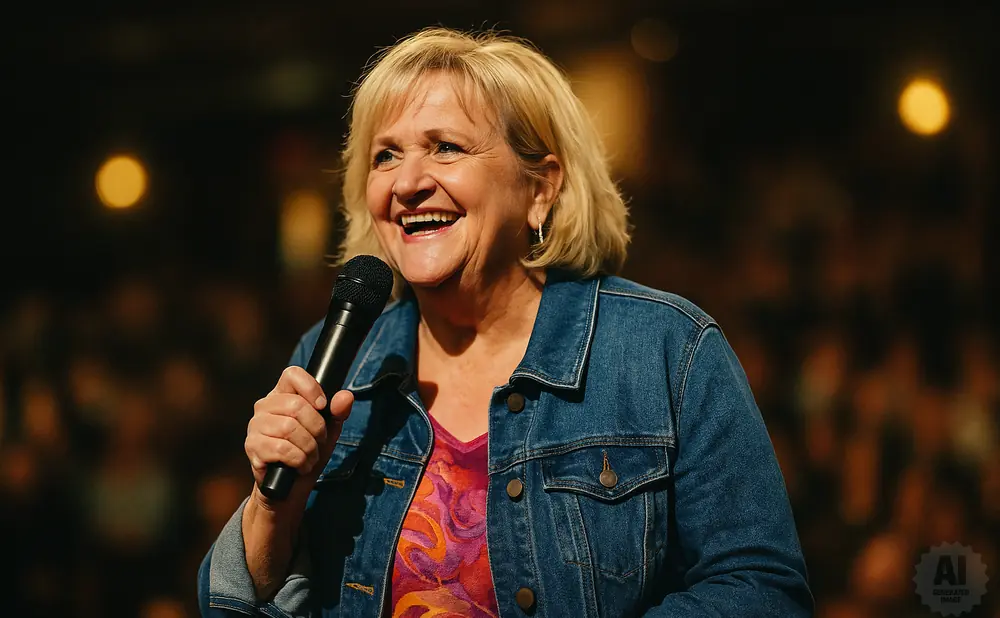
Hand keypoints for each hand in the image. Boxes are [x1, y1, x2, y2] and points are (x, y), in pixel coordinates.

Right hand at [244, 366, 353, 509]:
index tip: (322, 406)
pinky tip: (300, 465)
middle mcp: (264, 406)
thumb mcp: (328, 431)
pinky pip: (282, 449)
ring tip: (310, 456)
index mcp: (282, 395)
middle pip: (296, 405)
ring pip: (289, 428)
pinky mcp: (252, 447)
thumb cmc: (308, 452)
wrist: (291, 487)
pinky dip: (299, 460)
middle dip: (317, 428)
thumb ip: (337, 412)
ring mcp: (255, 426)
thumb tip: (346, 396)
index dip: (311, 388)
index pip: (292, 374)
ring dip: (309, 447)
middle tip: (319, 441)